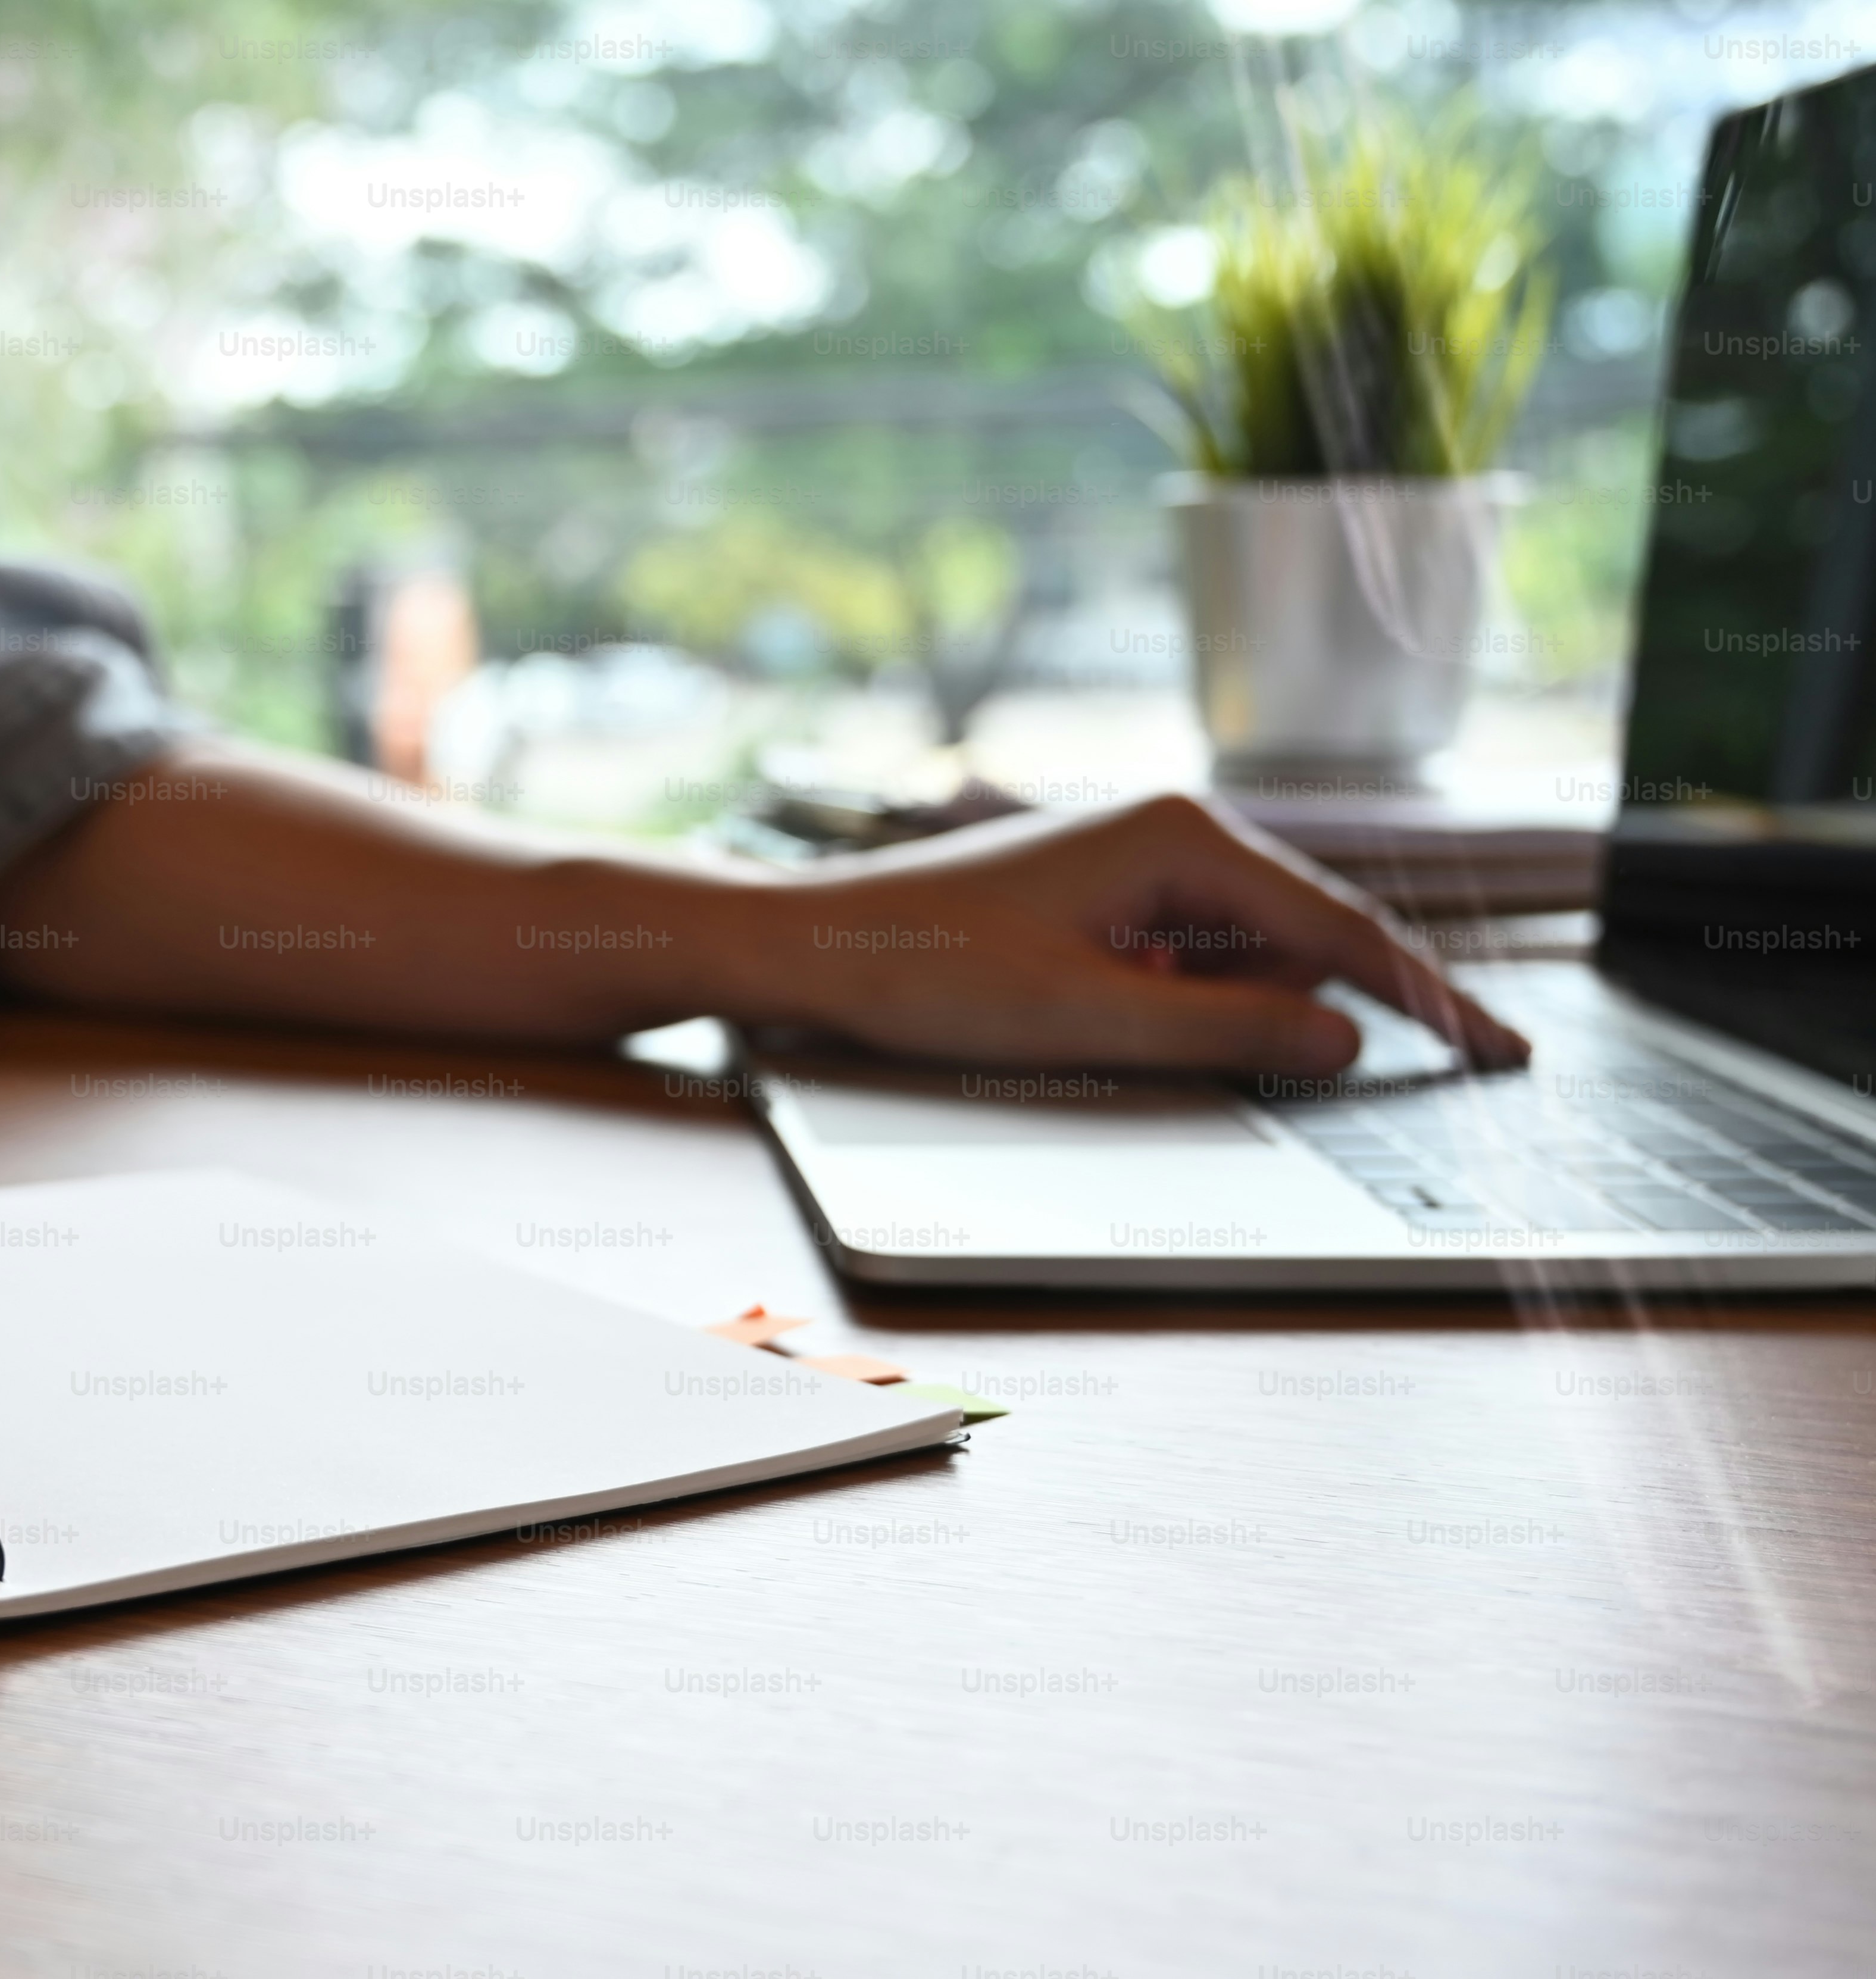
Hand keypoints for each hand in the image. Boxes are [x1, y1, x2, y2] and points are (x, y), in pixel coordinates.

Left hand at [729, 793, 1532, 1075]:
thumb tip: (1344, 1041)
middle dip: (1301, 1014)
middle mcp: (1175, 828)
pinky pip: (1191, 959)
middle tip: (1234, 1056)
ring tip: (1103, 1025)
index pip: (1345, 932)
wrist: (813, 947)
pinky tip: (1107, 1018)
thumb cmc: (930, 971)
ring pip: (1247, 958)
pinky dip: (1183, 1004)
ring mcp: (1142, 858)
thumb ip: (1226, 1034)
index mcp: (1185, 836)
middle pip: (1302, 941)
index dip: (1431, 1001)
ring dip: (1222, 1015)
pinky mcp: (1111, 893)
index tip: (1504, 1054)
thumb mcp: (1088, 1020)